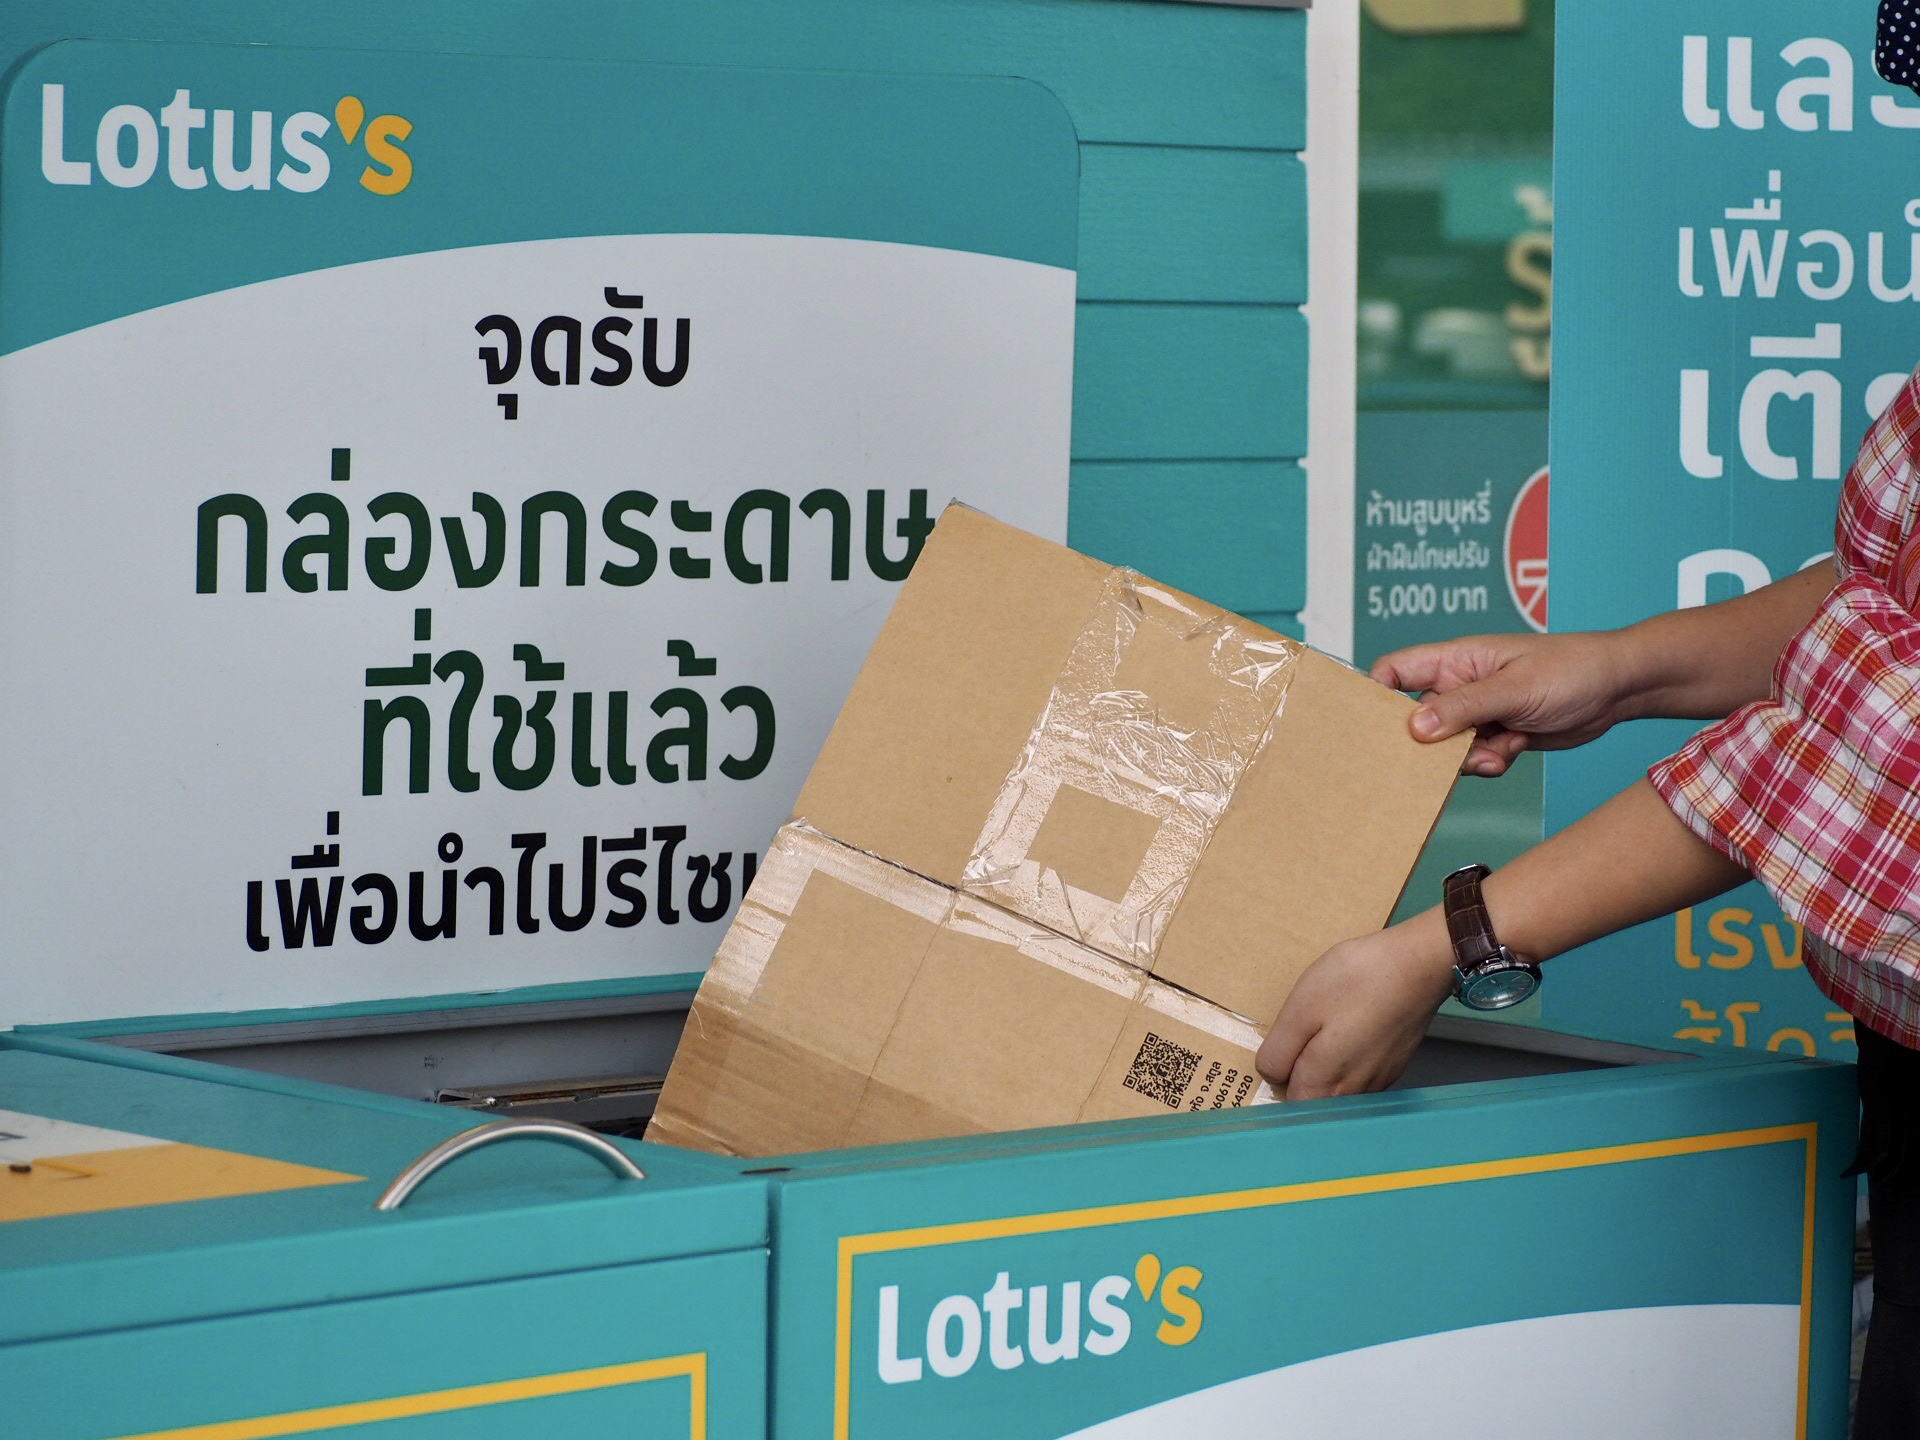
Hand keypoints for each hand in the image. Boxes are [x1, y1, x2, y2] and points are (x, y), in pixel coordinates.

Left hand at [1256, 913, 1455, 1100]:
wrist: (1418, 964)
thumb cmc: (1357, 982)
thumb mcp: (1300, 1010)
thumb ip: (1279, 1053)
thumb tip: (1271, 1075)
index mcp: (1324, 1085)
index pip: (1287, 1109)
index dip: (1275, 1086)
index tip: (1275, 1058)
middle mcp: (1353, 1094)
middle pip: (1313, 1100)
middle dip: (1297, 1076)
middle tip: (1298, 1035)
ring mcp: (1376, 1082)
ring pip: (1336, 1088)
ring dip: (1323, 1067)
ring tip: (1324, 1027)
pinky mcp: (1391, 1066)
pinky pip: (1357, 1074)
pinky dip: (1347, 1057)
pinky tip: (1347, 1027)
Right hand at [1371, 631, 1636, 776]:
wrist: (1619, 689)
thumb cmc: (1572, 669)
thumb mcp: (1516, 688)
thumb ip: (1465, 707)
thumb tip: (1414, 728)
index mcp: (1455, 660)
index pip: (1395, 672)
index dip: (1376, 696)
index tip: (1374, 729)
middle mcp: (1459, 686)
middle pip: (1416, 720)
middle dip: (1429, 745)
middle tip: (1444, 759)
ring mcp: (1478, 712)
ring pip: (1446, 747)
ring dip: (1466, 758)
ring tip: (1498, 751)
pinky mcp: (1496, 735)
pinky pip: (1473, 759)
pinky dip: (1489, 762)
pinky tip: (1514, 750)